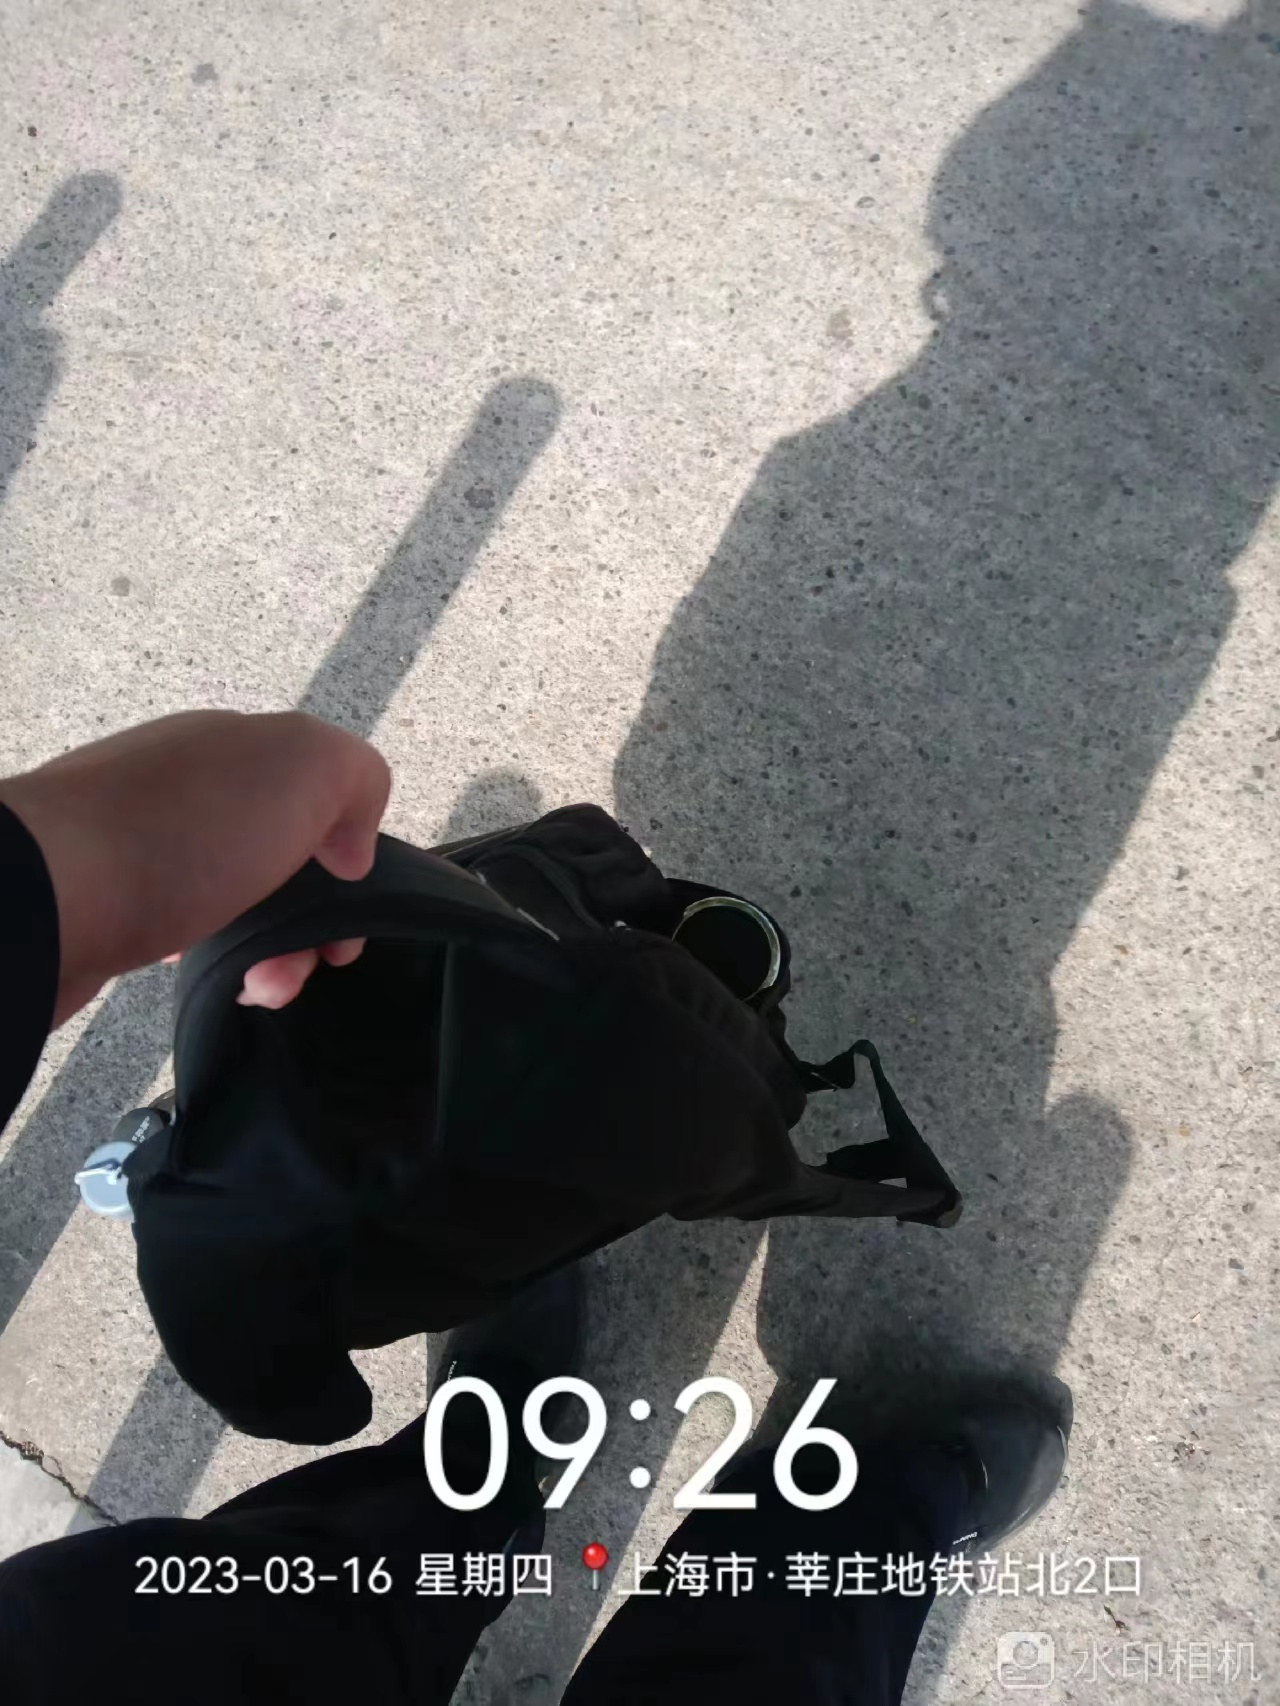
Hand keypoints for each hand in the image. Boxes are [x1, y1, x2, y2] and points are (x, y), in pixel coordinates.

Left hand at [0, 710, 390, 1025]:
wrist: (46, 897)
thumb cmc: (184, 831)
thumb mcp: (306, 765)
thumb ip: (357, 776)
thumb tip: (349, 844)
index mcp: (232, 744)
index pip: (316, 793)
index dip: (349, 853)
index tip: (350, 911)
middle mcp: (185, 783)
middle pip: (281, 853)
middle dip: (310, 916)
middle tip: (309, 964)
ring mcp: (138, 840)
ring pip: (237, 897)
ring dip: (268, 950)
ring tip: (259, 988)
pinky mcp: (104, 899)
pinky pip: (183, 926)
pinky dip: (212, 958)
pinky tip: (214, 981)